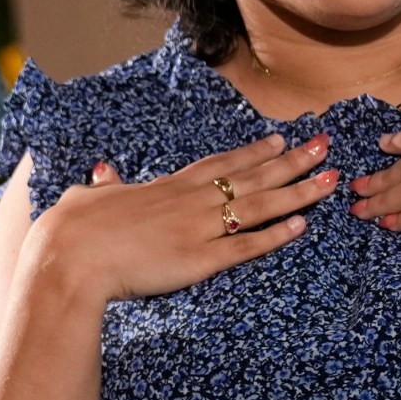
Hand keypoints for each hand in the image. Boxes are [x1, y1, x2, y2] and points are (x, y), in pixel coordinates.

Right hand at [27, 133, 335, 302]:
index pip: (220, 164)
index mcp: (166, 187)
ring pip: (259, 206)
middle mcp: (189, 202)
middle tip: (325, 145)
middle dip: (292, 161)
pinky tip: (303, 226)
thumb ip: (102, 186)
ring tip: (330, 180)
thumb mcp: (86, 199)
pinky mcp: (199, 260)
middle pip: (252, 177)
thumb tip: (102, 172)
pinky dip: (276, 236)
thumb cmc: (69, 232)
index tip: (281, 139)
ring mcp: (197, 229)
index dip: (254, 152)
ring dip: (298, 192)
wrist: (69, 260)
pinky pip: (246, 245)